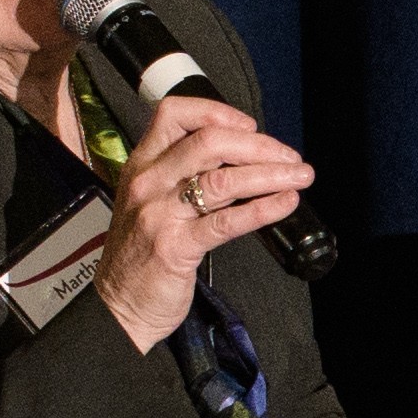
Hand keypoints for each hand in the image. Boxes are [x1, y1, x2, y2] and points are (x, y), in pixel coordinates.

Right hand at [94, 91, 316, 351]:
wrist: (118, 306)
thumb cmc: (141, 255)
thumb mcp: (151, 202)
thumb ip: (185, 176)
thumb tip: (242, 158)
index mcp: (142, 165)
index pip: (174, 114)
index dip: (217, 112)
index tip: (250, 125)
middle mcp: (149, 183)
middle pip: (209, 142)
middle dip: (259, 145)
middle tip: (290, 156)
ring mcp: (160, 214)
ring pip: (224, 179)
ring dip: (271, 174)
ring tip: (300, 176)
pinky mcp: (176, 247)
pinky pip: (227, 221)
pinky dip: (263, 208)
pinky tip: (285, 203)